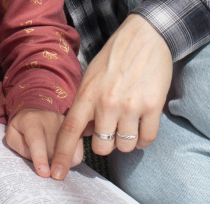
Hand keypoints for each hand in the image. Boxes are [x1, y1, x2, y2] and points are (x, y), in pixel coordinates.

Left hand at [5, 108, 72, 177]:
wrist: (35, 113)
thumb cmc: (22, 130)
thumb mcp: (13, 137)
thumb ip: (21, 148)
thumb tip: (38, 160)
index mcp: (31, 120)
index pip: (37, 140)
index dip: (40, 158)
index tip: (44, 174)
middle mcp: (50, 118)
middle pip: (55, 148)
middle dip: (54, 164)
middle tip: (52, 175)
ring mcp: (66, 122)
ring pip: (69, 150)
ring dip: (62, 162)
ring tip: (53, 161)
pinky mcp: (76, 128)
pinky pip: (78, 152)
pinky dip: (71, 160)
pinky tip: (61, 158)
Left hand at [50, 14, 172, 179]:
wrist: (146, 36)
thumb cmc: (116, 56)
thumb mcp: (91, 77)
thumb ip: (84, 104)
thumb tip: (81, 132)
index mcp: (87, 94)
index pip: (70, 131)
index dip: (62, 155)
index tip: (57, 173)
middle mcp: (107, 103)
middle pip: (101, 147)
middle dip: (105, 144)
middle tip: (111, 129)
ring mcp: (130, 106)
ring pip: (124, 147)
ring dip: (127, 141)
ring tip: (129, 124)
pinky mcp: (152, 106)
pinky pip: (146, 139)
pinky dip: (144, 138)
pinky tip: (142, 124)